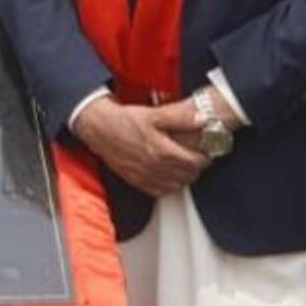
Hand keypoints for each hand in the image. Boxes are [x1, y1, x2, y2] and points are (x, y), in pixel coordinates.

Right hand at [75, 96, 208, 198]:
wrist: (100, 129)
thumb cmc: (125, 121)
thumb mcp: (154, 114)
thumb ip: (180, 118)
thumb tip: (202, 120)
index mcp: (163, 151)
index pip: (194, 163)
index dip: (204, 158)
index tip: (206, 151)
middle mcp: (155, 168)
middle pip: (188, 175)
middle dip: (196, 167)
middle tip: (197, 157)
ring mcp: (146, 177)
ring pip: (176, 186)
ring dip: (184, 178)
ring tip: (185, 166)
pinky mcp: (136, 181)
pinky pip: (159, 192)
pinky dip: (169, 186)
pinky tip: (169, 176)